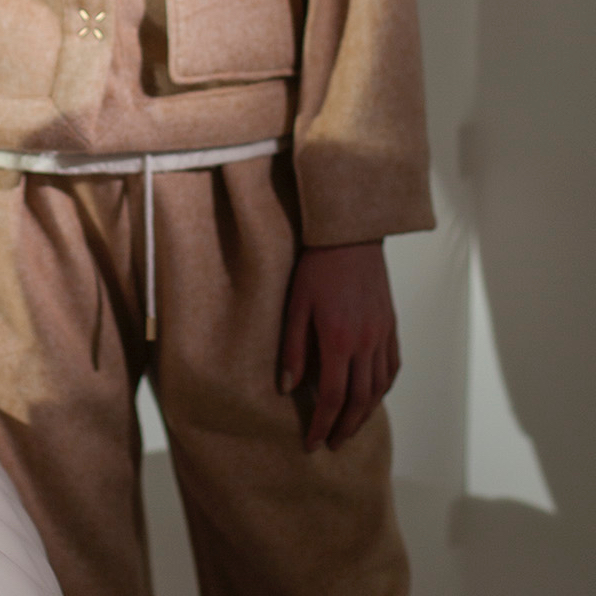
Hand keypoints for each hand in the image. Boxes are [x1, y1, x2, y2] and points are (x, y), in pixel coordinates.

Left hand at [279, 241, 398, 451]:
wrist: (350, 236)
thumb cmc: (316, 267)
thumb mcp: (296, 305)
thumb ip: (293, 348)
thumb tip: (288, 388)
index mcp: (339, 339)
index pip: (331, 396)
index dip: (322, 424)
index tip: (313, 444)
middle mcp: (366, 343)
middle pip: (359, 400)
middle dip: (345, 427)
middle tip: (332, 444)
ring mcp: (382, 335)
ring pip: (379, 388)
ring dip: (365, 414)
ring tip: (349, 427)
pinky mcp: (391, 325)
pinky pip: (392, 368)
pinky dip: (383, 389)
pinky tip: (372, 396)